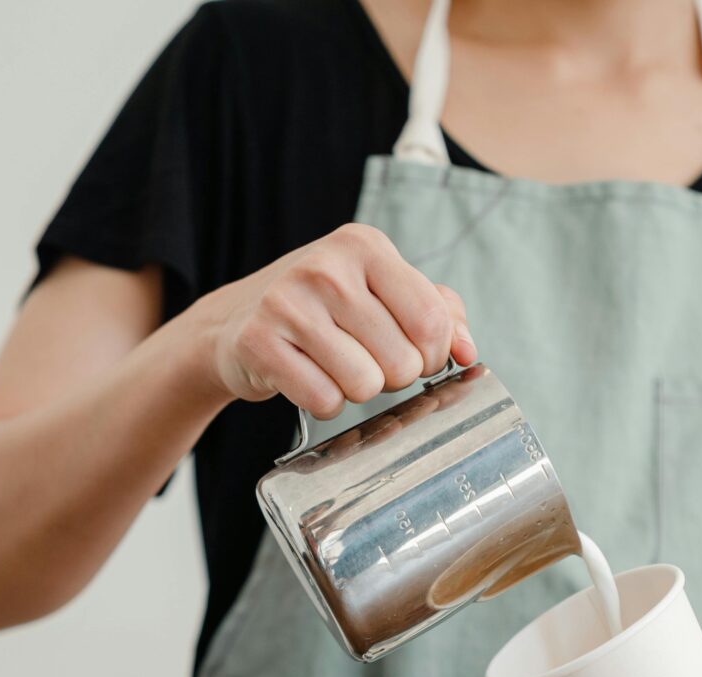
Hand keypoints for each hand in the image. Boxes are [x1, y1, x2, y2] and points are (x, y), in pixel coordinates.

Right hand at [192, 223, 475, 416]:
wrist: (234, 322)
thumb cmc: (323, 309)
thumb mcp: (381, 292)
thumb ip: (438, 312)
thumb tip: (468, 351)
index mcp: (366, 246)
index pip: (432, 320)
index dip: (433, 357)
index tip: (415, 358)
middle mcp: (327, 267)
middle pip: (403, 362)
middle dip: (393, 377)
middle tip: (366, 362)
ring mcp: (289, 303)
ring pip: (365, 385)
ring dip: (357, 392)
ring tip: (335, 368)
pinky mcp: (260, 343)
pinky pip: (324, 400)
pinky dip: (324, 404)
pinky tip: (308, 380)